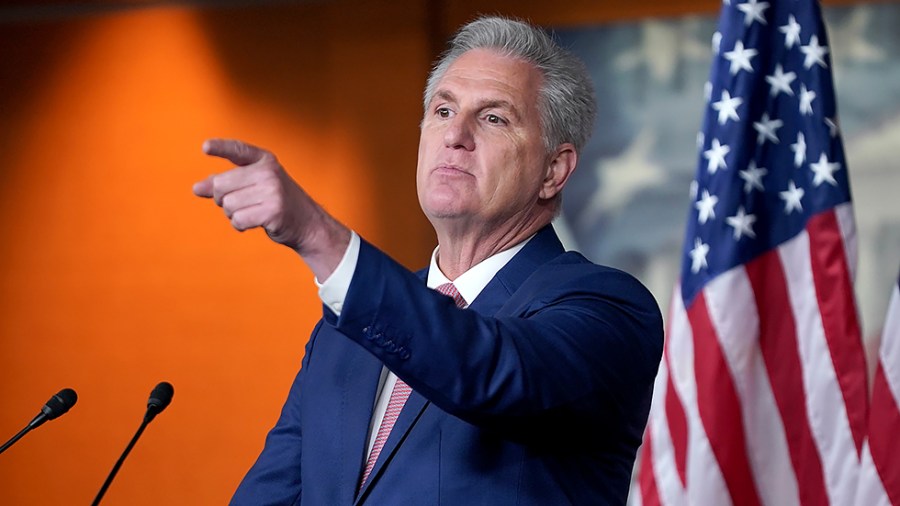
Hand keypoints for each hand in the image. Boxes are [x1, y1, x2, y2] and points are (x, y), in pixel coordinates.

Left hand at [193, 138, 349, 278]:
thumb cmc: (276, 203)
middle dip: (222, 199)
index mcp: (265, 161)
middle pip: (221, 185)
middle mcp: (268, 172)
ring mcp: (272, 190)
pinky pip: (238, 219)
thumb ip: (226, 184)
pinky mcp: (273, 210)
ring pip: (228, 205)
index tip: (204, 148)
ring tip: (251, 213)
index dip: (221, 148)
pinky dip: (240, 225)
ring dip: (233, 214)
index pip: (238, 150)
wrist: (307, 224)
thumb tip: (197, 188)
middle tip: (240, 204)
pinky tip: (254, 222)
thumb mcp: (253, 187)